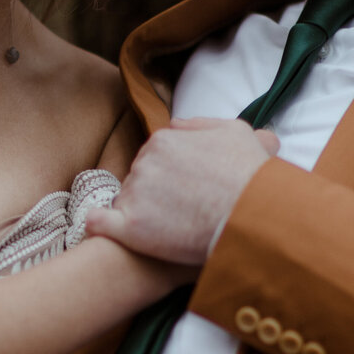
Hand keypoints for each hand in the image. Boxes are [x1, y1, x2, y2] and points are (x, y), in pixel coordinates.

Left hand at [84, 118, 279, 263]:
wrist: (253, 217)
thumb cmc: (250, 176)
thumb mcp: (235, 132)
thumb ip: (202, 125)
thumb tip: (178, 124)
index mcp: (164, 140)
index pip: (154, 156)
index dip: (169, 175)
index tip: (184, 191)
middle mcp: (144, 162)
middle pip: (138, 178)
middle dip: (153, 193)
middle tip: (180, 212)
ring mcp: (135, 193)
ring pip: (125, 201)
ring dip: (139, 213)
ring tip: (168, 229)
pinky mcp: (130, 227)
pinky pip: (99, 222)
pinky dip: (101, 225)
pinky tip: (106, 229)